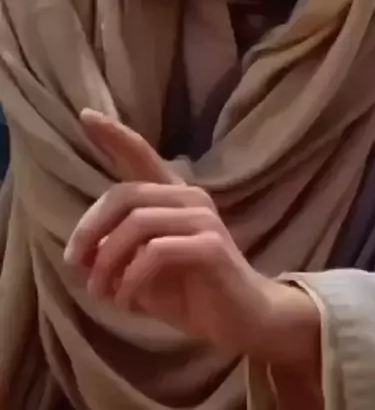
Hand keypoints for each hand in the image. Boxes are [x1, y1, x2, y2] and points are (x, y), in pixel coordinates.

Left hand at [64, 110, 320, 371]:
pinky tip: (125, 300)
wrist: (241, 318)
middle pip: (125, 194)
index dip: (113, 135)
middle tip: (75, 265)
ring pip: (137, 223)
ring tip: (100, 292)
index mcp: (172, 195)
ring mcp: (202, 217)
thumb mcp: (142, 268)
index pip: (140, 155)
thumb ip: (115, 252)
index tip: (86, 115)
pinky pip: (156, 253)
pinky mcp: (210, 245)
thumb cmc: (190, 290)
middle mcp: (189, 196)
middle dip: (91, 229)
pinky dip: (130, 279)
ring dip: (108, 261)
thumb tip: (81, 254)